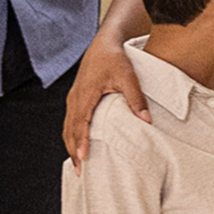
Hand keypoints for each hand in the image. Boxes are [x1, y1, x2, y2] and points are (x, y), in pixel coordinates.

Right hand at [62, 36, 152, 160]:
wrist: (105, 42)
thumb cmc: (115, 57)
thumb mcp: (128, 76)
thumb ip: (136, 98)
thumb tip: (146, 121)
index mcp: (86, 94)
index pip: (81, 122)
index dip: (81, 142)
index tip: (83, 158)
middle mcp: (75, 98)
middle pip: (70, 129)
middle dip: (73, 151)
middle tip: (80, 171)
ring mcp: (74, 98)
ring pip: (68, 126)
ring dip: (71, 145)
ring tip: (78, 164)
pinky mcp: (76, 97)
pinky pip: (70, 120)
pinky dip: (72, 135)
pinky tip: (78, 145)